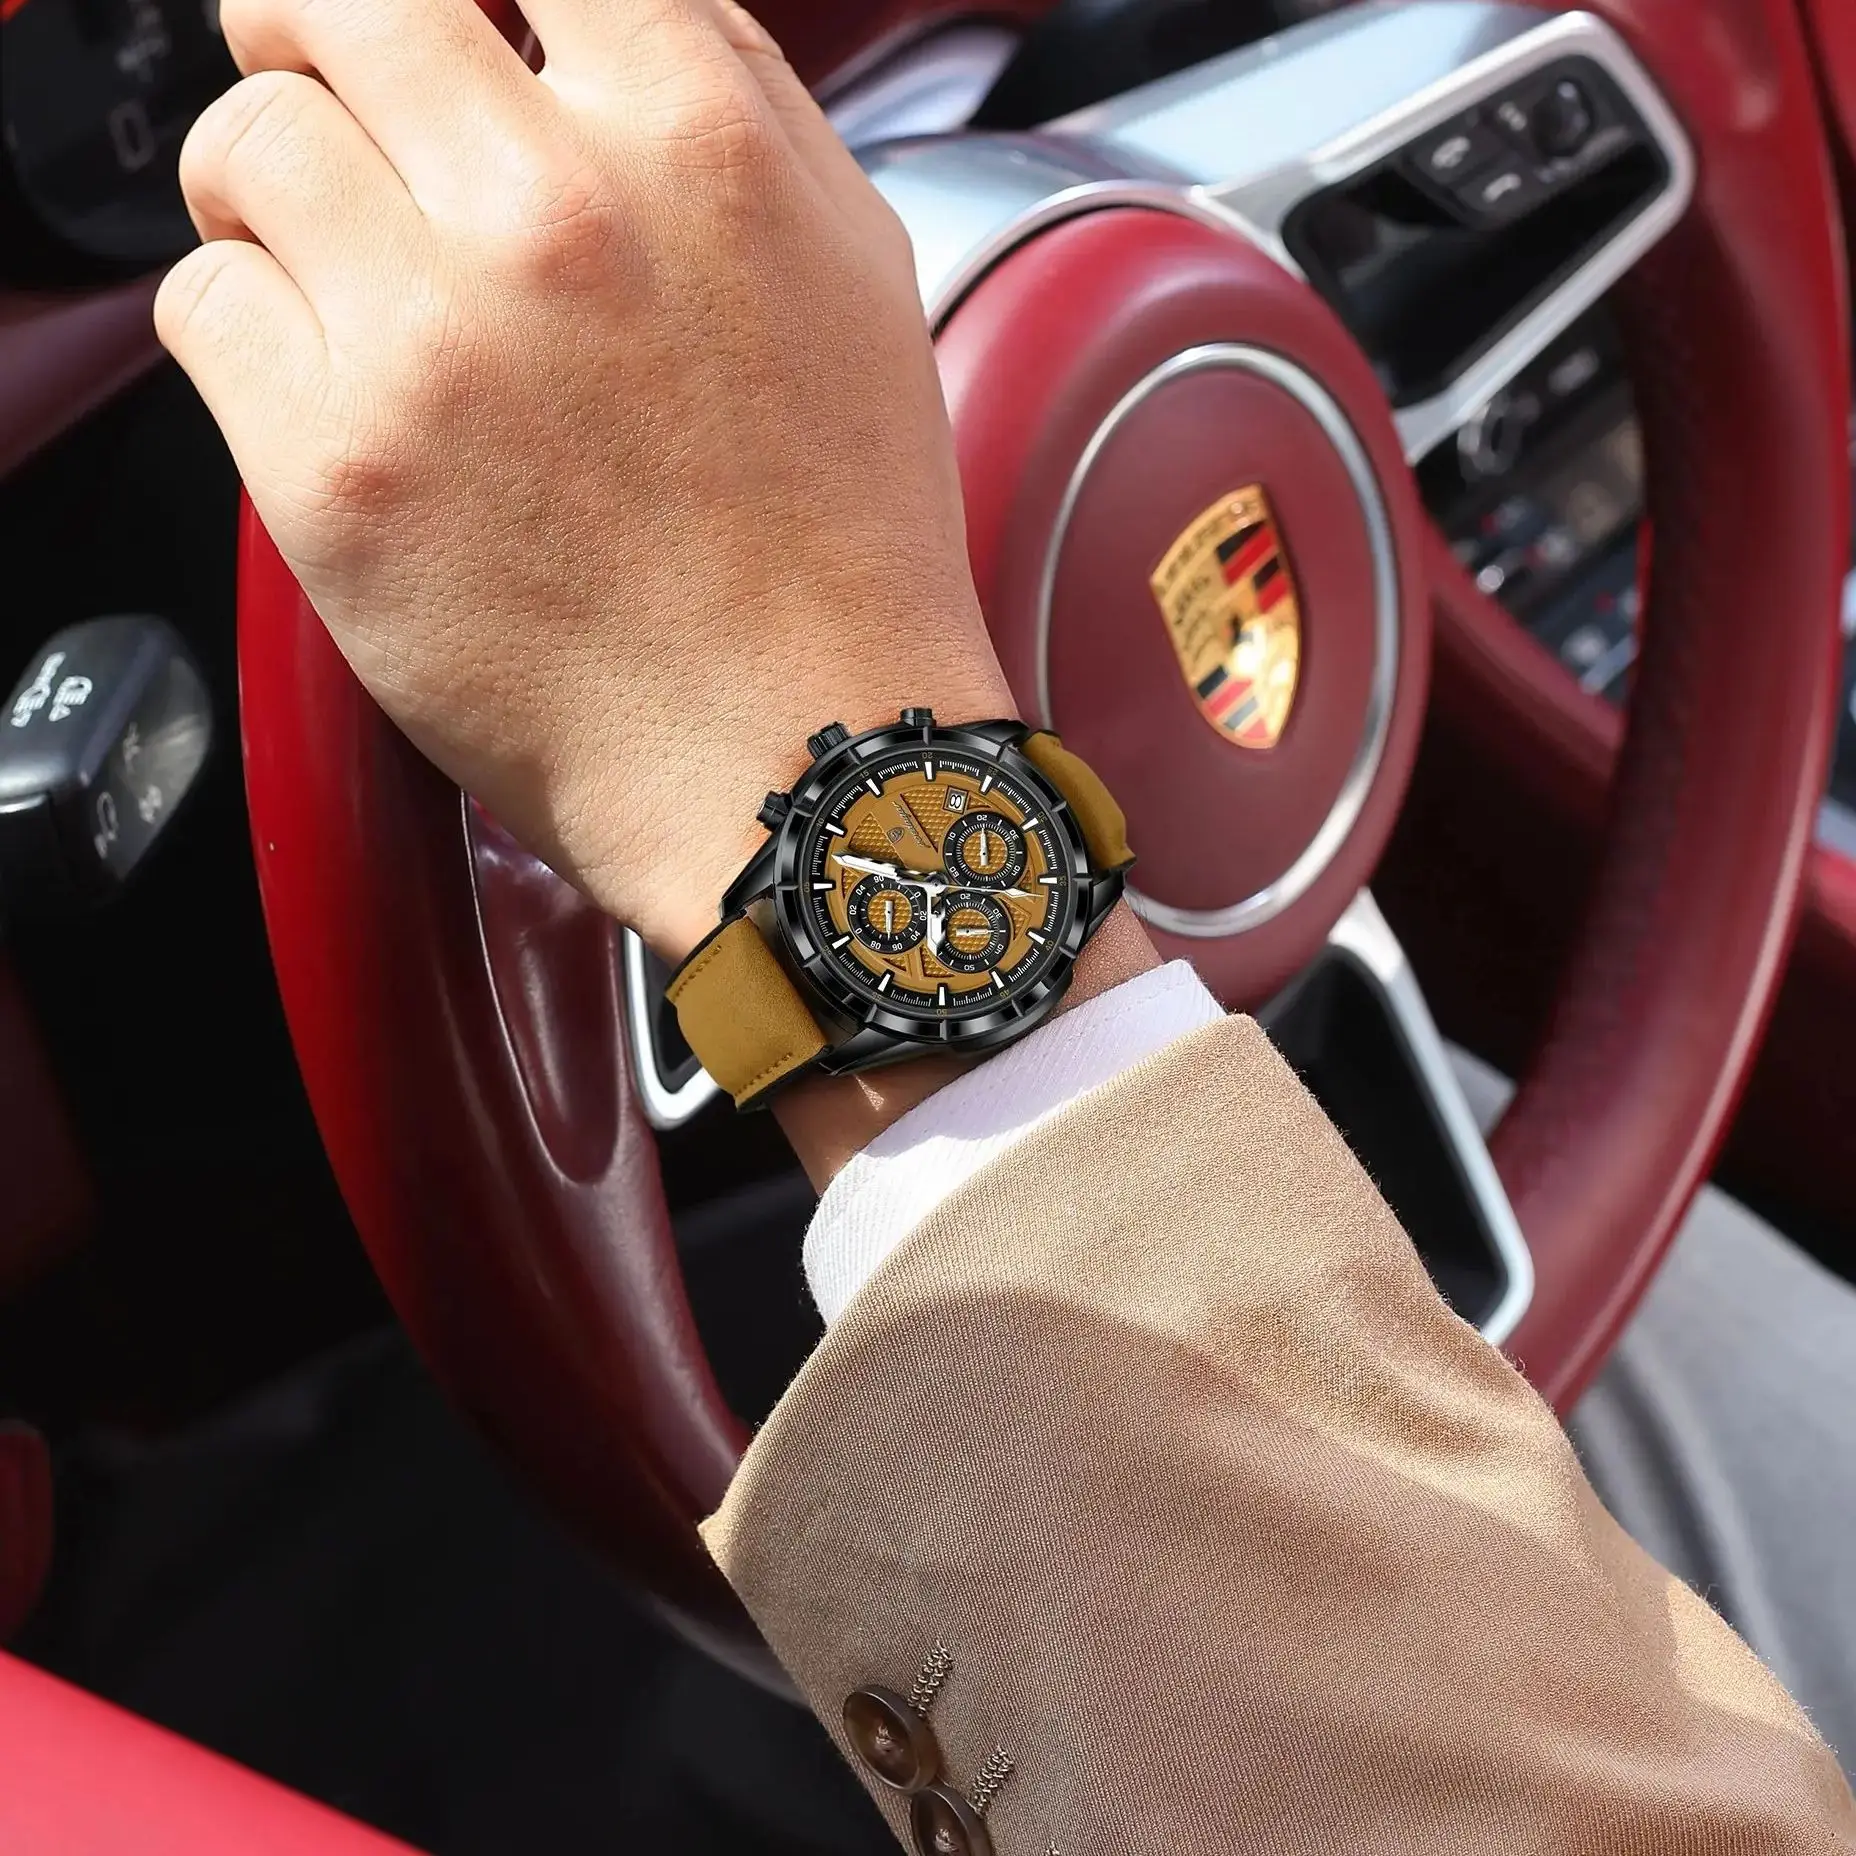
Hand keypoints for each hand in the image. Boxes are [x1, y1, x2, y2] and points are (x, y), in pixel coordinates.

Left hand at [156, 0, 1013, 959]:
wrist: (796, 756)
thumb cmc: (836, 544)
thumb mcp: (851, 270)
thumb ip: (726, 100)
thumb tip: (590, 15)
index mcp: (694, 138)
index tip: (446, 36)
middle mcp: (552, 211)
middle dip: (321, 39)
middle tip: (339, 104)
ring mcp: (430, 338)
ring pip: (243, 144)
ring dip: (277, 199)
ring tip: (350, 283)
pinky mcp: (334, 467)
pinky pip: (204, 306)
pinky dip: (252, 336)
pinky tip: (341, 396)